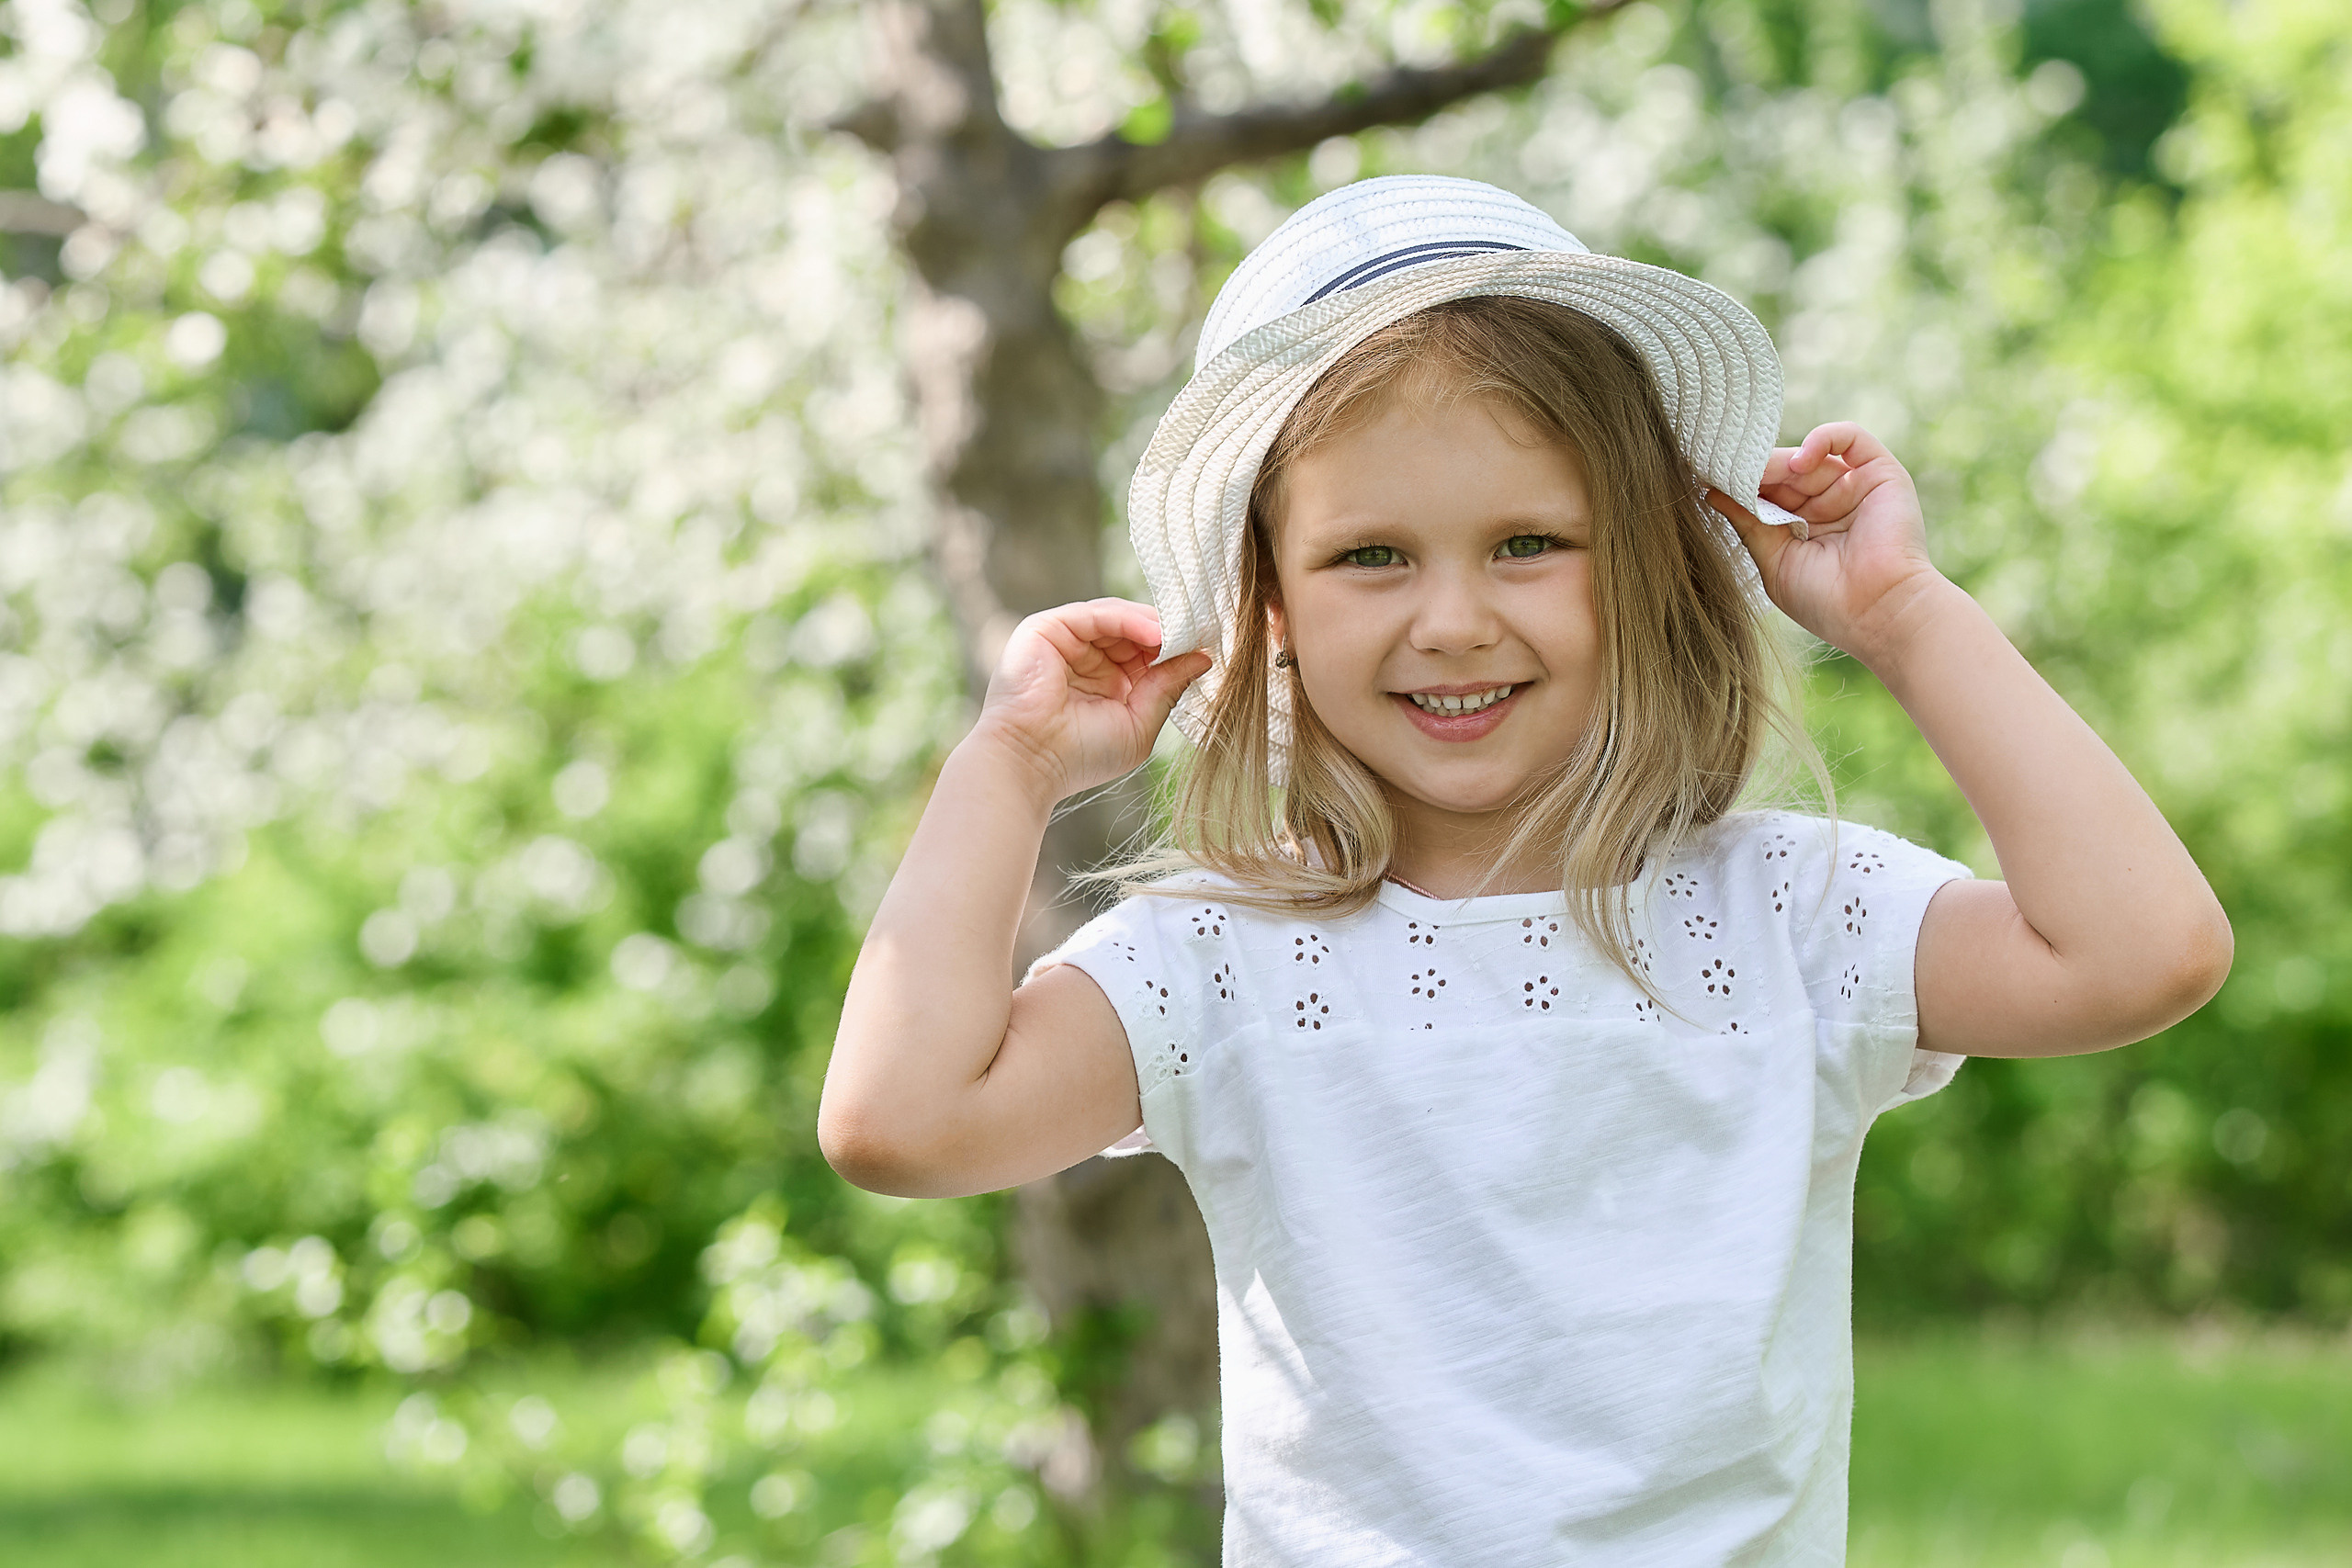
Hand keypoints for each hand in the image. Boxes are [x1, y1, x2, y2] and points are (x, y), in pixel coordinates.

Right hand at [970, 598, 1212, 802]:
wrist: (1029, 763)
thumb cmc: (1079, 755)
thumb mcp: (1138, 722)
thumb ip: (1167, 688)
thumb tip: (1205, 657)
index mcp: (1103, 681)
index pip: (1144, 652)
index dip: (1174, 647)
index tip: (1208, 645)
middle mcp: (1083, 658)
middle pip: (1132, 630)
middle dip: (1167, 631)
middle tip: (1201, 631)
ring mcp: (1063, 641)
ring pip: (1116, 618)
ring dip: (1152, 624)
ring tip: (1182, 632)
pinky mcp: (1046, 629)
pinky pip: (1094, 615)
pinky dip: (1127, 620)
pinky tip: (1155, 634)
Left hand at [1708, 422, 1948, 665]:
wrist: (1878, 612)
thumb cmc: (1826, 600)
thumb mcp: (1775, 561)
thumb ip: (1749, 524)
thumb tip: (1711, 492)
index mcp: (1804, 527)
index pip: (1769, 493)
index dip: (1744, 485)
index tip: (1712, 480)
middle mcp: (1829, 504)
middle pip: (1786, 472)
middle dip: (1757, 472)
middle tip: (1729, 472)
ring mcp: (1854, 487)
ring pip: (1810, 456)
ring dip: (1780, 463)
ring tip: (1759, 475)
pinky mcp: (1881, 473)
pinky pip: (1850, 437)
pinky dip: (1821, 438)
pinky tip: (1798, 463)